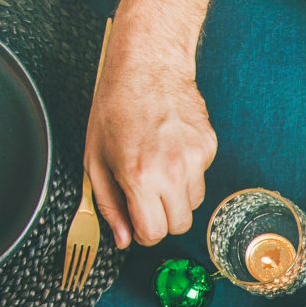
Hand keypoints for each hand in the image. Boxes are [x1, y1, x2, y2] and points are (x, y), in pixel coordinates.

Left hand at [85, 53, 216, 247]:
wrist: (147, 67)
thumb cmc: (116, 107)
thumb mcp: (96, 159)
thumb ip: (109, 205)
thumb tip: (122, 239)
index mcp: (140, 176)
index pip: (154, 233)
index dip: (143, 233)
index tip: (138, 224)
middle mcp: (172, 170)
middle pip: (179, 225)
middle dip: (162, 219)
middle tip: (147, 200)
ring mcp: (196, 158)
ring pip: (194, 204)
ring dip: (177, 197)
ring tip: (158, 168)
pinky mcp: (209, 147)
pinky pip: (202, 177)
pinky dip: (188, 173)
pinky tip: (170, 149)